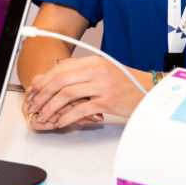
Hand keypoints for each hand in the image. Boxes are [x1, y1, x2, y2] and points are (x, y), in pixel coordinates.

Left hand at [23, 56, 149, 129]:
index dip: (45, 80)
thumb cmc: (127, 83)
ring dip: (51, 106)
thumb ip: (83, 71)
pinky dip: (67, 117)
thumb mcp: (104, 71)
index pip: (61, 68)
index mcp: (95, 61)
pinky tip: (61, 122)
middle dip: (44, 93)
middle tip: (36, 105)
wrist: (150, 91)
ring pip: (67, 94)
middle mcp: (98, 70)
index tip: (36, 91)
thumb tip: (58, 73)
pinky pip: (80, 109)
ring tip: (45, 115)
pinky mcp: (107, 101)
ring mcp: (103, 85)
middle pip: (61, 79)